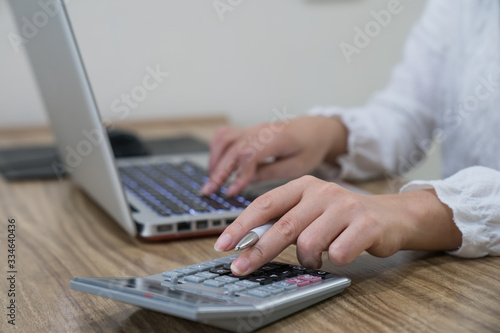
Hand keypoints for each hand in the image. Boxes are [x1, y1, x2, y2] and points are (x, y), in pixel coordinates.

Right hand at [200, 116, 347, 195]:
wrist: (314, 129)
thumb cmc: (309, 147)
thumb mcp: (298, 166)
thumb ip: (271, 172)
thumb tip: (246, 180)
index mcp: (276, 138)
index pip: (248, 154)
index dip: (238, 175)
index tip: (231, 192)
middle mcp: (260, 130)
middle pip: (232, 148)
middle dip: (218, 172)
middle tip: (208, 192)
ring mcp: (252, 128)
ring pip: (224, 139)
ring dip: (214, 160)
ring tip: (211, 181)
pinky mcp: (248, 130)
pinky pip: (225, 136)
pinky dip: (217, 150)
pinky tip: (217, 166)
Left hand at [214, 175, 461, 275]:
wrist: (392, 216)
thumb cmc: (343, 217)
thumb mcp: (311, 210)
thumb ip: (285, 220)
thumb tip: (247, 243)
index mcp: (303, 185)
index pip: (265, 204)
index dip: (241, 225)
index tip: (223, 245)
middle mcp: (322, 191)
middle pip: (282, 226)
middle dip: (257, 251)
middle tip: (240, 269)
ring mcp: (345, 206)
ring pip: (309, 242)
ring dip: (307, 258)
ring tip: (316, 257)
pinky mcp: (366, 224)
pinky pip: (338, 252)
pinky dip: (334, 260)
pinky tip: (341, 253)